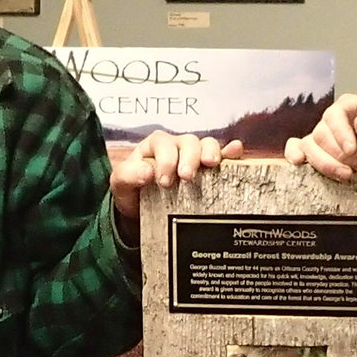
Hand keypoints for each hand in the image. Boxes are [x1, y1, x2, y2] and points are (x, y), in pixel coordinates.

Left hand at [110, 132, 241, 227]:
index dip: (166, 160)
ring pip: (207, 144)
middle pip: (189, 142)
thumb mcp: (120, 185)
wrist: (142, 214)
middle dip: (189, 157)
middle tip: (186, 177)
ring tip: (211, 164)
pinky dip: (231, 152)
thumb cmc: (133, 193)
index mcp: (155, 146)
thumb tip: (147, 172)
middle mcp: (178, 147)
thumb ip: (128, 176)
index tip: (163, 181)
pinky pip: (223, 156)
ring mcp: (196, 157)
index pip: (163, 144)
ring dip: (211, 152)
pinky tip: (236, 150)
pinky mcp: (210, 171)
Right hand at [283, 93, 356, 182]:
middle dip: (339, 155)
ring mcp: (321, 136)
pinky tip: (299, 163)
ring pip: (308, 146)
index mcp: (350, 106)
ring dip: (325, 164)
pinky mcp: (315, 153)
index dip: (340, 133)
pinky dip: (294, 155)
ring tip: (347, 175)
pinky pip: (297, 150)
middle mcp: (332, 119)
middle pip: (321, 134)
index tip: (351, 151)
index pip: (335, 115)